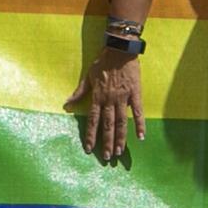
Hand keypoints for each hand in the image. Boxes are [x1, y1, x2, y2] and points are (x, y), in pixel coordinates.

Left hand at [65, 45, 145, 159]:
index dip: (90, 135)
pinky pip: (138, 112)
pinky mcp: (135, 94)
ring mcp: (123, 98)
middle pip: (107, 126)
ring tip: (120, 152)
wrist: (120, 50)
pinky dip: (139, 125)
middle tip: (107, 157)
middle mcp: (109, 100)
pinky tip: (141, 137)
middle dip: (107, 142)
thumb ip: (79, 92)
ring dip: (121, 138)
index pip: (92, 121)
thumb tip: (66, 104)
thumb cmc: (102, 62)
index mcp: (97, 97)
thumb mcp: (87, 76)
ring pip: (121, 122)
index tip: (89, 149)